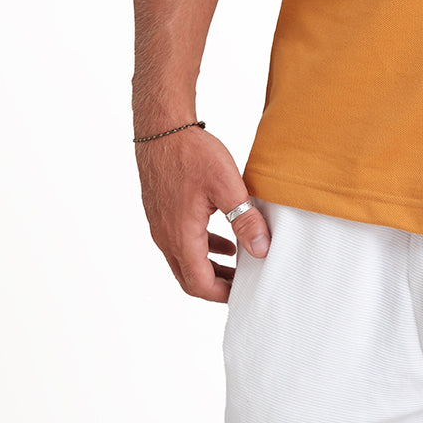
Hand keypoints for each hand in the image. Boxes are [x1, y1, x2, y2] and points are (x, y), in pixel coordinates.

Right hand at [135, 127, 271, 302]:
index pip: (199, 282)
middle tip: (243, 286)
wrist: (161, 129)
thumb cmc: (191, 153)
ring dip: (210, 267)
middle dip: (216, 286)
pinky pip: (181, 242)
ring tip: (238, 266)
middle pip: (189, 277)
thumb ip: (245, 220)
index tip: (244, 294)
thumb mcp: (226, 185)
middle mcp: (166, 236)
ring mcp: (161, 225)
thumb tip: (261, 250)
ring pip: (185, 260)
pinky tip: (224, 241)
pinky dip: (203, 248)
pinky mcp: (162, 212)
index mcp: (181, 235)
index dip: (221, 294)